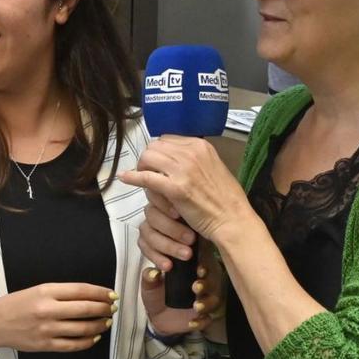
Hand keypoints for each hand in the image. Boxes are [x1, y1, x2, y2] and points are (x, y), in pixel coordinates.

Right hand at [0, 283, 115, 352]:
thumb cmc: (16, 304)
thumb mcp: (37, 290)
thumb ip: (62, 293)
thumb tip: (90, 297)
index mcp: (46, 291)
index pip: (81, 290)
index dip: (100, 293)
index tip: (112, 295)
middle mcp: (48, 309)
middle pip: (85, 309)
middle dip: (104, 309)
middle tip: (112, 309)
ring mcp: (47, 329)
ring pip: (82, 328)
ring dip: (99, 325)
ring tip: (106, 322)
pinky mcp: (45, 345)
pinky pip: (73, 345)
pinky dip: (88, 341)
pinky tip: (95, 337)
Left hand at [119, 136, 251, 243]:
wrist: (233, 219)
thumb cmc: (225, 198)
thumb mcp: (213, 167)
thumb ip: (195, 159)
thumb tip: (174, 158)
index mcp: (200, 146)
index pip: (167, 139)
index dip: (159, 152)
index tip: (158, 165)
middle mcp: (191, 152)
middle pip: (155, 146)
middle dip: (148, 159)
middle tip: (149, 174)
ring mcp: (183, 170)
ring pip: (148, 158)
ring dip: (142, 168)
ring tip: (146, 181)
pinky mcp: (175, 188)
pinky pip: (146, 177)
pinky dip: (133, 177)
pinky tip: (125, 178)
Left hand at [139, 224, 222, 336]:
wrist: (157, 317)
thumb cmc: (156, 294)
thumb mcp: (150, 285)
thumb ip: (149, 277)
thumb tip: (153, 272)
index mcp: (191, 271)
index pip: (202, 264)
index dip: (204, 266)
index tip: (199, 269)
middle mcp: (202, 284)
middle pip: (212, 282)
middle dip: (206, 284)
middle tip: (196, 286)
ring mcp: (204, 301)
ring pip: (213, 301)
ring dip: (206, 303)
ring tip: (196, 306)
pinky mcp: (202, 317)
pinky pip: (207, 320)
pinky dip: (201, 321)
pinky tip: (192, 322)